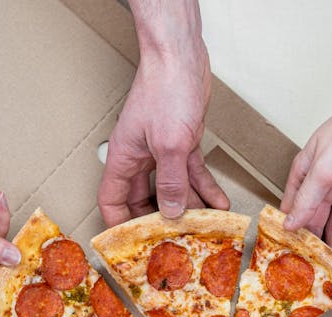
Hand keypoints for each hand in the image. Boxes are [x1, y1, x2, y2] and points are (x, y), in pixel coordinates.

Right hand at [97, 39, 227, 225]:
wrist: (181, 57)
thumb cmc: (165, 90)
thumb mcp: (169, 144)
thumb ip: (172, 181)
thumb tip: (171, 212)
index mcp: (124, 158)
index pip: (112, 200)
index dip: (119, 223)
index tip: (131, 244)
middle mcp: (140, 157)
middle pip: (145, 200)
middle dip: (159, 222)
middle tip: (175, 242)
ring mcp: (162, 151)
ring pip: (173, 189)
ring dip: (190, 207)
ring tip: (205, 228)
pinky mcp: (183, 143)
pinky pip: (193, 174)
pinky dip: (205, 188)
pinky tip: (219, 203)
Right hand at [280, 90, 331, 261]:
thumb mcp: (325, 167)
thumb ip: (308, 199)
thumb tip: (289, 224)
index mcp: (309, 171)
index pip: (293, 205)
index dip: (288, 228)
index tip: (282, 253)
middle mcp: (329, 183)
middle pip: (317, 219)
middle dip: (312, 243)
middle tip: (307, 270)